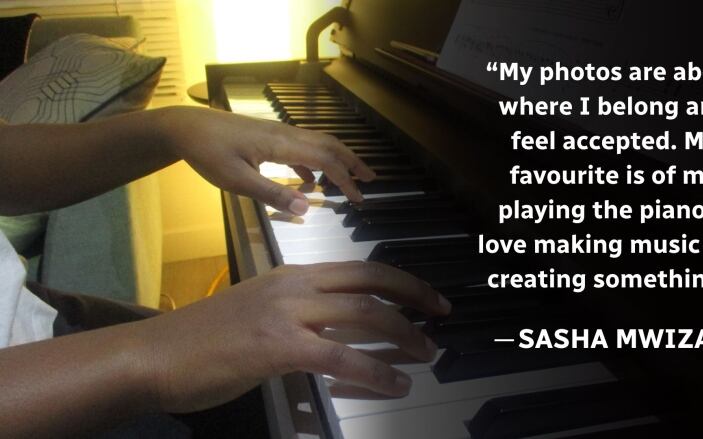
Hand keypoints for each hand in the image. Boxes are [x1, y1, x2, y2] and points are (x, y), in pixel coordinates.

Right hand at [135, 262, 450, 412]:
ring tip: (426, 353)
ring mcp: (287, 314)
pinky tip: (394, 383)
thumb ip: (299, 316)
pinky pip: (342, 357)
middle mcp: (295, 286)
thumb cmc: (202, 338)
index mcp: (292, 275)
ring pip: (364, 315)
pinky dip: (376, 371)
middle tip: (440, 315)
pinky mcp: (277, 346)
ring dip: (404, 335)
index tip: (425, 296)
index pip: (359, 270)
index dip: (400, 281)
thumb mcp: (259, 313)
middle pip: (371, 283)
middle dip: (415, 298)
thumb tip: (336, 334)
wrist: (155, 355)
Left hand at [160, 106, 375, 215]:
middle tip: (371, 180)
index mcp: (281, 145)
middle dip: (352, 162)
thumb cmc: (207, 152)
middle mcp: (285, 134)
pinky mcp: (268, 136)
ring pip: (317, 143)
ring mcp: (277, 133)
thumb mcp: (236, 180)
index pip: (325, 160)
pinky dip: (314, 162)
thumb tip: (306, 208)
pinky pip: (301, 147)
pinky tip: (310, 180)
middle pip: (329, 145)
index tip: (359, 198)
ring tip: (349, 178)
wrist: (185, 127)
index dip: (345, 179)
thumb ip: (272, 193)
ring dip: (337, 160)